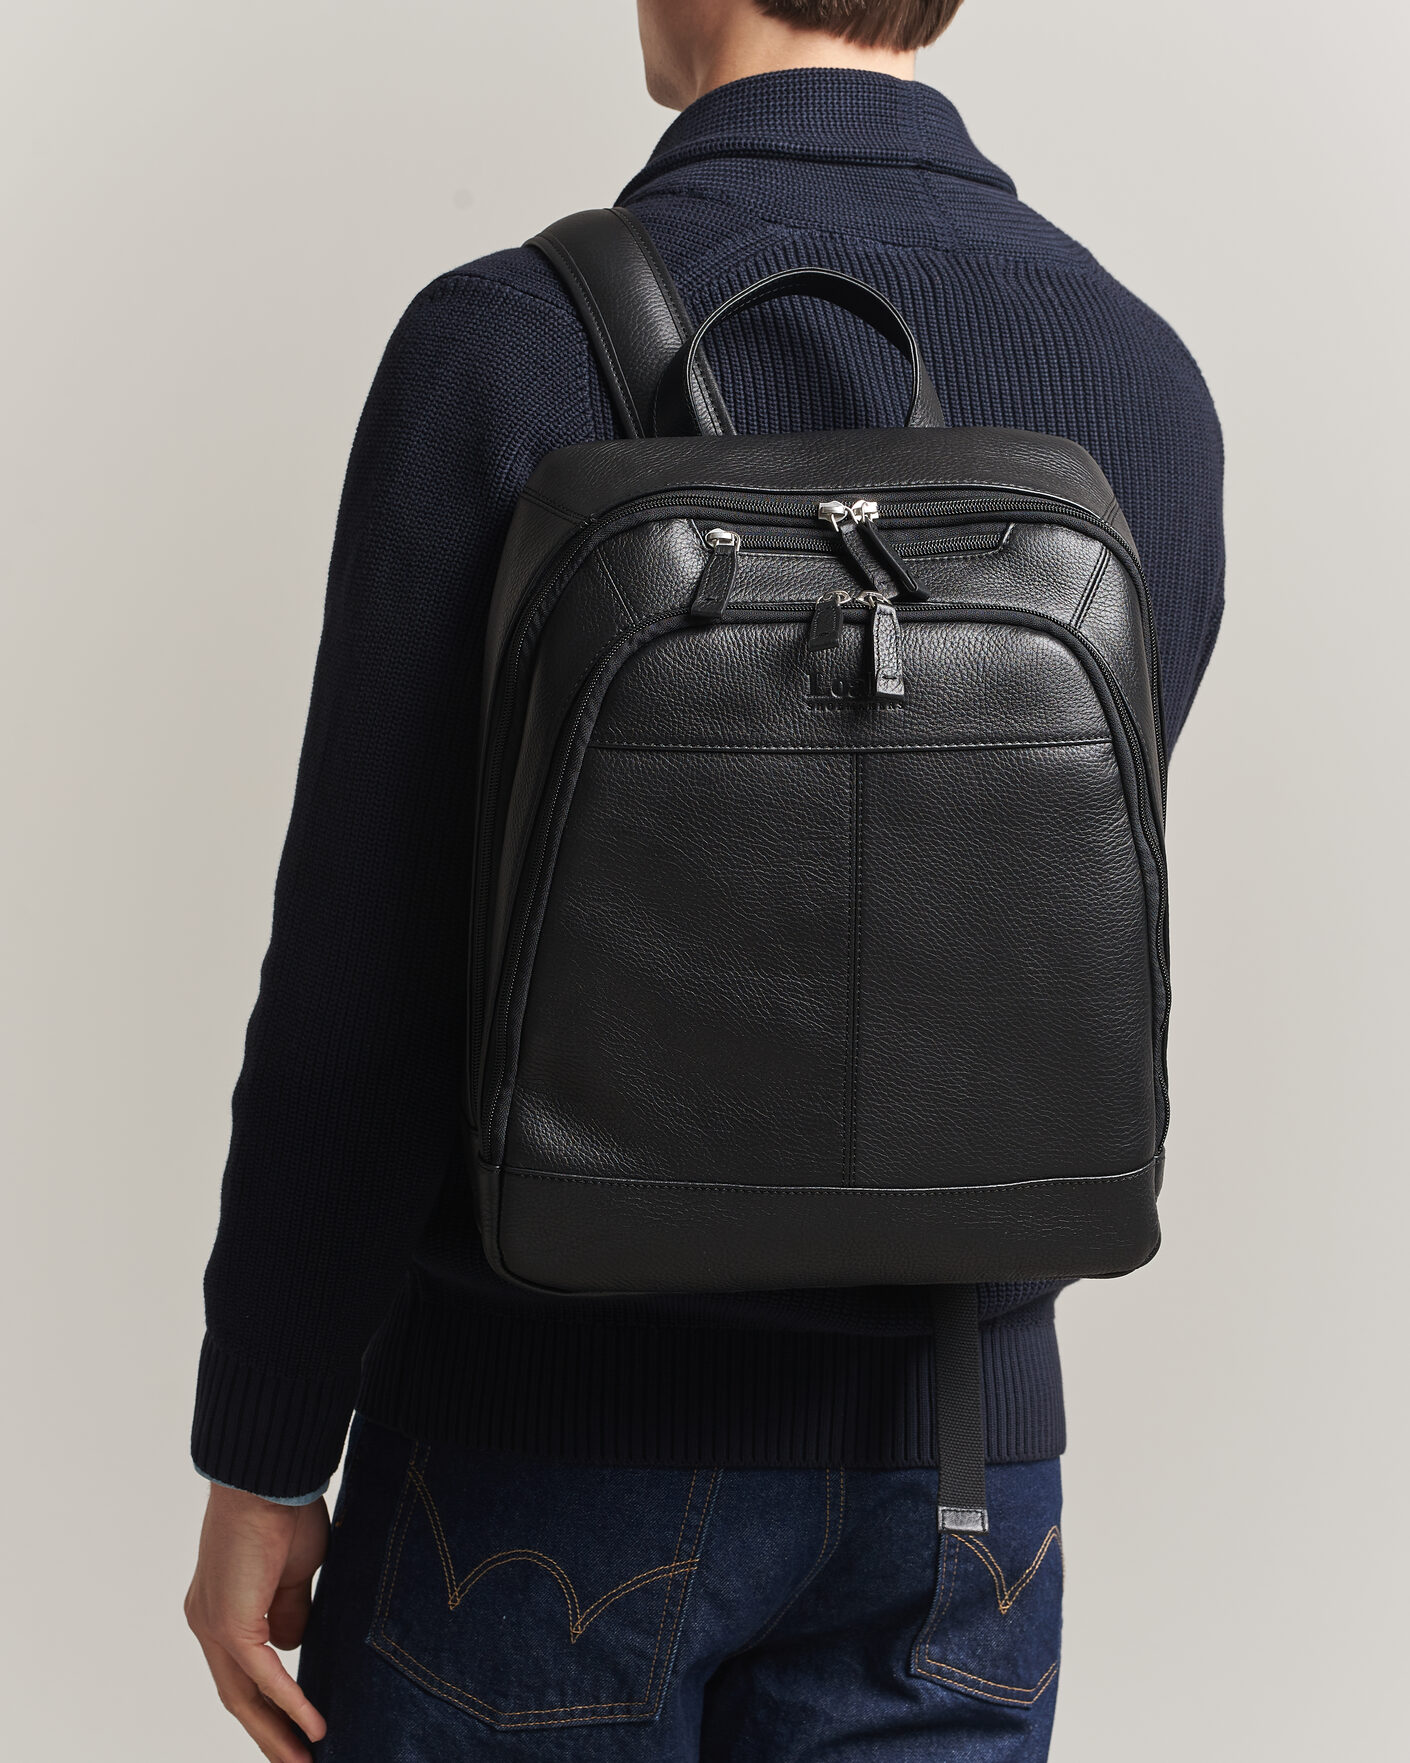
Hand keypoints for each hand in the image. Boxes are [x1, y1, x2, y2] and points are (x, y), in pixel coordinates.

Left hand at [186, 1482, 330, 1761]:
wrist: (268, 1478)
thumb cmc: (283, 1511)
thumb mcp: (295, 1572)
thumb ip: (291, 1612)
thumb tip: (293, 1648)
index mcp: (218, 1607)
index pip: (240, 1671)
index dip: (267, 1704)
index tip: (296, 1730)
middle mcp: (207, 1622)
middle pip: (236, 1696)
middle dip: (268, 1733)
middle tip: (297, 1762)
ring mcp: (214, 1625)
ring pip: (243, 1696)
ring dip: (277, 1732)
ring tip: (305, 1761)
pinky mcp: (232, 1623)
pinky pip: (263, 1675)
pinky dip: (290, 1703)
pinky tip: (314, 1727)